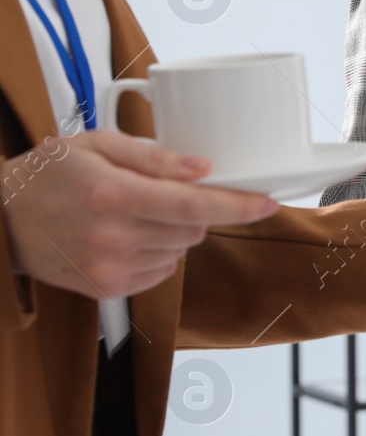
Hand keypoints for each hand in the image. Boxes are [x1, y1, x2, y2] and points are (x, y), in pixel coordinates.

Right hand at [1, 129, 277, 299]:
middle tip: (159, 194)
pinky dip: (157, 253)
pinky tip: (125, 236)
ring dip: (173, 232)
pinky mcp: (107, 290)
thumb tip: (203, 169)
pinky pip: (161, 272)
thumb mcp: (98, 145)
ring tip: (131, 214)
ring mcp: (109, 267)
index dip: (238, 206)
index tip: (268, 203)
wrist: (1, 218)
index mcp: (112, 194)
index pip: (194, 205)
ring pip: (180, 251)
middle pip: (194, 228)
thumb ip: (156, 158)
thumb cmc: (49, 174)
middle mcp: (111, 236)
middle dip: (194, 210)